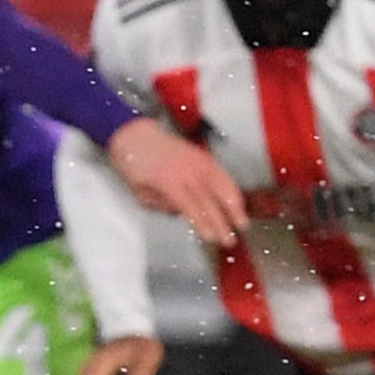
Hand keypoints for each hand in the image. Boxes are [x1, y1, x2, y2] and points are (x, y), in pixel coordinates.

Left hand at [108, 116, 244, 249]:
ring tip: (242, 222)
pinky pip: (222, 173)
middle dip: (221, 222)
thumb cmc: (133, 165)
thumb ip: (161, 204)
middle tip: (229, 241)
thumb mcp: (139, 191)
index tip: (212, 238)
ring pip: (222, 184)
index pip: (191, 206)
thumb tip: (181, 212)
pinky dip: (232, 188)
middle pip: (209, 199)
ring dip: (234, 205)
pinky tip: (237, 202)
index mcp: (168, 181)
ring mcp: (197, 161)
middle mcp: (187, 171)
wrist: (134, 134)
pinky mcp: (202, 156)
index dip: (203, 223)